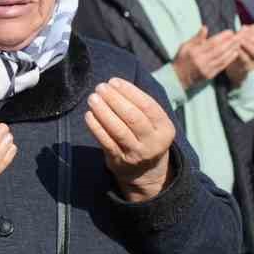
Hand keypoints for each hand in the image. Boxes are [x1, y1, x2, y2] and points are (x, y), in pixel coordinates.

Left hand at [86, 78, 173, 202]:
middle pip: (133, 117)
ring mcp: (136, 153)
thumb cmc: (146, 136)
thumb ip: (140, 106)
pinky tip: (89, 115)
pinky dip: (96, 127)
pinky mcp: (119, 161)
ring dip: (103, 112)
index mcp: (165, 128)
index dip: (129, 91)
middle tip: (100, 87)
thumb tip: (115, 84)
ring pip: (118, 130)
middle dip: (115, 99)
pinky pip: (106, 142)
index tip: (114, 81)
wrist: (145, 172)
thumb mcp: (154, 123)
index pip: (148, 106)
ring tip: (92, 98)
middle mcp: (153, 142)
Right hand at [171, 27, 239, 90]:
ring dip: (232, 50)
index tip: (230, 31)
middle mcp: (201, 61)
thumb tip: (205, 27)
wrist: (178, 78)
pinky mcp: (210, 75)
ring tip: (239, 43)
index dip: (222, 37)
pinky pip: (222, 66)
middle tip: (239, 36)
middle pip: (219, 50)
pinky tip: (235, 53)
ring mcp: (206, 69)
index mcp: (194, 52)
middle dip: (230, 42)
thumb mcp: (185, 46)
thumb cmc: (182, 59)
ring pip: (222, 58)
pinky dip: (229, 59)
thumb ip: (196, 38)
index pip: (212, 43)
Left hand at [225, 25, 253, 85]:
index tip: (243, 27)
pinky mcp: (248, 67)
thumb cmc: (240, 53)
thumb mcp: (244, 43)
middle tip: (240, 33)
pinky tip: (234, 48)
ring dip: (246, 44)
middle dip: (249, 37)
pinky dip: (241, 53)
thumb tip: (252, 26)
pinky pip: (246, 59)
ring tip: (238, 39)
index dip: (252, 31)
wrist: (237, 70)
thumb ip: (247, 35)